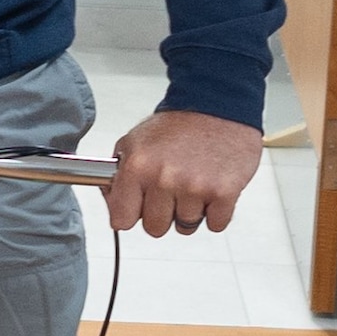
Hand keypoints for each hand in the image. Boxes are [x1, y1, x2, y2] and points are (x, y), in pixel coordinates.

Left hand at [106, 107, 262, 236]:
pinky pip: (215, 225)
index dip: (131, 215)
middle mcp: (164, 178)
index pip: (121, 220)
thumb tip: (112, 200)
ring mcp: (194, 188)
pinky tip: (212, 188)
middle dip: (163, 214)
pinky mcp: (224, 193)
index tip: (138, 208)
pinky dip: (216, 213)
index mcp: (138, 166)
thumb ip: (120, 174)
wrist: (220, 106)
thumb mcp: (136, 141)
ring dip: (191, 211)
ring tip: (195, 184)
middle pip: (155, 229)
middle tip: (172, 191)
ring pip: (186, 227)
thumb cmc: (180, 124)